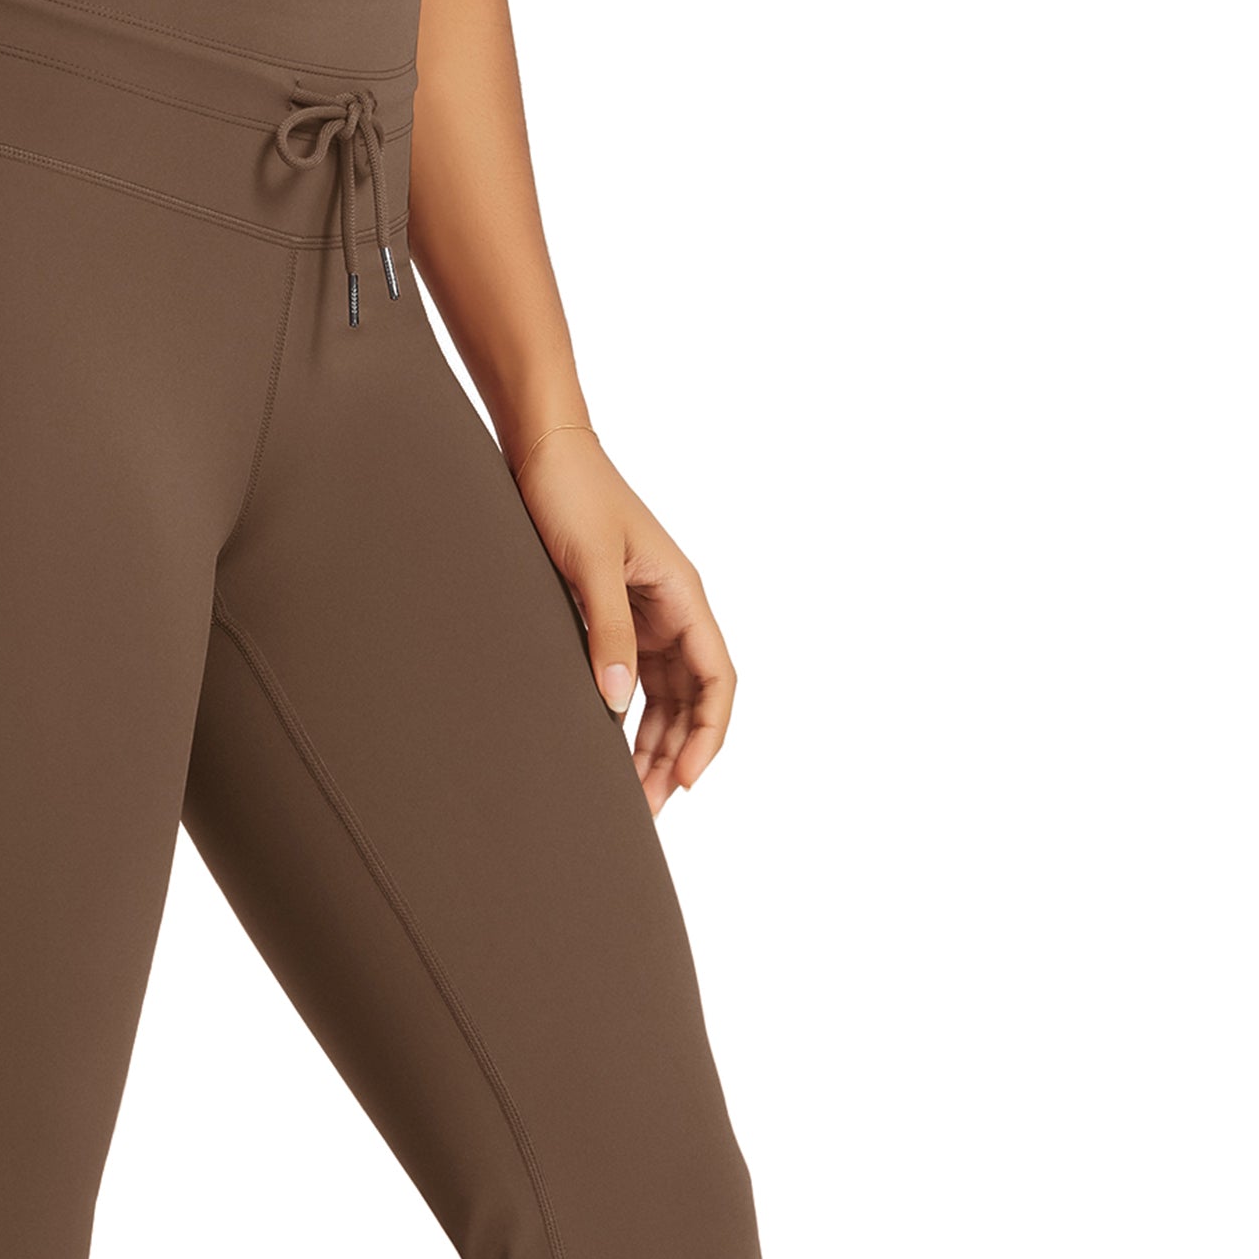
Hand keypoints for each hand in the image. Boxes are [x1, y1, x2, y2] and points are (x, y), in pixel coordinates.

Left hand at [512, 425, 737, 813]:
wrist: (540, 449)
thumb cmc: (570, 492)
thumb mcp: (588, 564)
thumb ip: (605, 631)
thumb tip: (618, 701)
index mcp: (682, 595)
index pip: (717, 679)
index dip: (707, 733)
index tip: (685, 779)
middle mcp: (671, 610)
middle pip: (691, 700)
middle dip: (675, 755)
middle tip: (647, 808)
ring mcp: (644, 616)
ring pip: (662, 697)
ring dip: (651, 745)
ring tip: (631, 796)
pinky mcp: (612, 617)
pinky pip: (631, 680)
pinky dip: (625, 719)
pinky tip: (607, 751)